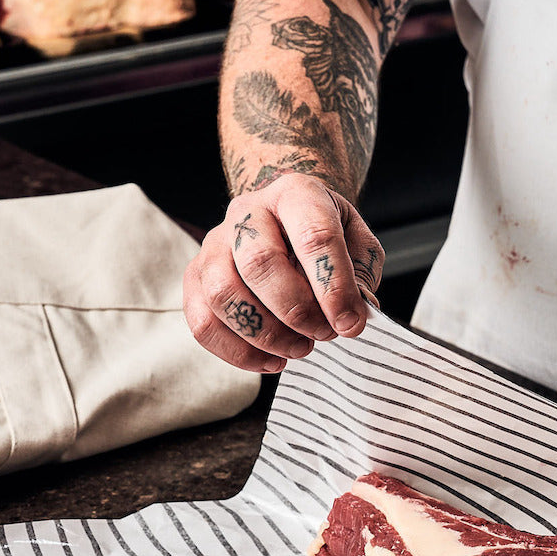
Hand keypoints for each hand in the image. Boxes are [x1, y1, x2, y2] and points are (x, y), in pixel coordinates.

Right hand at [183, 174, 383, 372]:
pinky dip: (238, 353)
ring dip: (266, 334)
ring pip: (222, 293)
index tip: (351, 324)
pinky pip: (203, 321)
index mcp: (297, 194)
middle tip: (324, 334)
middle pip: (259, 262)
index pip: (314, 236)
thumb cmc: (325, 239)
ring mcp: (215, 243)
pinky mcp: (196, 276)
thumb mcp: (357, 244)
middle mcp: (248, 212)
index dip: (333, 287)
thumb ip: (360, 277)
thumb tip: (351, 317)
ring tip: (300, 348)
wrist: (287, 221)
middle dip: (296, 311)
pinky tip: (272, 361)